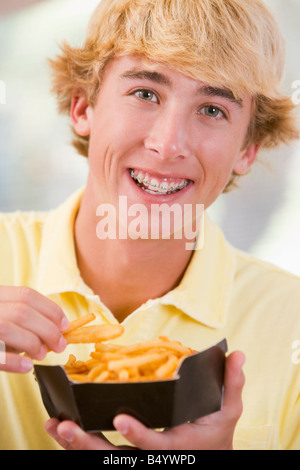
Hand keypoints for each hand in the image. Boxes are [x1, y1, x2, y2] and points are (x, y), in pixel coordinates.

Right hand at [0, 286, 68, 372]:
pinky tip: (27, 367)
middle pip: (22, 312)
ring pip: (8, 328)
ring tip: (42, 355)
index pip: (26, 295)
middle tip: (59, 344)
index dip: (50, 309)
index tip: (64, 324)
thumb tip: (56, 329)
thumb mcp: (4, 316)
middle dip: (48, 329)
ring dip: (33, 343)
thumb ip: (22, 319)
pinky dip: (15, 361)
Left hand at [45, 350, 244, 449]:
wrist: (207, 457)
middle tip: (66, 426)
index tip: (119, 419)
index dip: (137, 434)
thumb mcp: (228, 410)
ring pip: (102, 457)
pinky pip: (99, 452)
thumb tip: (237, 353)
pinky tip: (59, 426)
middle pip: (116, 457)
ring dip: (75, 443)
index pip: (153, 445)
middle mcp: (152, 456)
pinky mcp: (127, 456)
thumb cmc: (216, 433)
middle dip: (88, 444)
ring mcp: (137, 458)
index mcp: (176, 446)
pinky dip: (77, 442)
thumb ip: (232, 383)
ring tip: (55, 424)